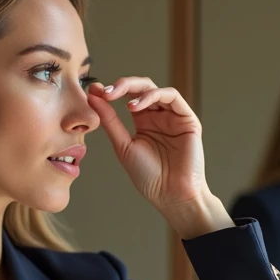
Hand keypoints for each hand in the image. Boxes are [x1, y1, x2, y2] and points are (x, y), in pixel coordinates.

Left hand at [87, 77, 232, 237]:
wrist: (170, 195)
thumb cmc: (148, 176)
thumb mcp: (123, 145)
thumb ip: (110, 120)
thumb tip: (92, 96)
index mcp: (143, 121)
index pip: (128, 96)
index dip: (111, 91)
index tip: (93, 92)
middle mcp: (158, 115)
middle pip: (141, 88)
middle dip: (122, 85)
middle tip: (104, 91)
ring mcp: (173, 116)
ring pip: (155, 89)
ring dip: (135, 89)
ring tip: (118, 98)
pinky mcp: (187, 119)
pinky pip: (172, 97)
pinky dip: (152, 96)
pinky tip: (135, 106)